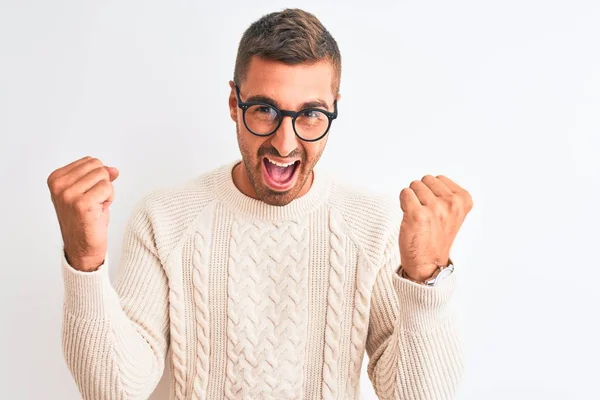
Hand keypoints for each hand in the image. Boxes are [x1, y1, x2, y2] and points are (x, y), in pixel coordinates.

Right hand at [47, 156, 119, 271]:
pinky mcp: (81, 204)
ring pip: (104, 176)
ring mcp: (68, 195)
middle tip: (94, 202)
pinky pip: (108, 188)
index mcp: (56, 178)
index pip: (90, 161)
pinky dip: (109, 199)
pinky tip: (99, 212)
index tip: (88, 195)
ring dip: (106, 193)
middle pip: (98, 166)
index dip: (97, 178)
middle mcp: (59, 185)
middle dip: (103, 183)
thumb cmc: (87, 219)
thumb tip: (114, 169)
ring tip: (96, 207)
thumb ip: (100, 176)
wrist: (83, 248)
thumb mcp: (90, 191)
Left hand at [398, 175, 472, 281]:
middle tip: (425, 213)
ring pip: (414, 186)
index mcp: (463, 200)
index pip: (439, 178)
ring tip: (419, 217)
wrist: (428, 263)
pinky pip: (405, 193)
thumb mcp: (453, 213)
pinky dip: (403, 203)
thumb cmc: (437, 237)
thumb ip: (447, 194)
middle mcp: (451, 203)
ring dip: (412, 199)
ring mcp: (435, 209)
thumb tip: (431, 179)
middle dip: (421, 193)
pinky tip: (409, 217)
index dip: (432, 192)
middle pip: (426, 180)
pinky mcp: (417, 215)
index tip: (435, 209)